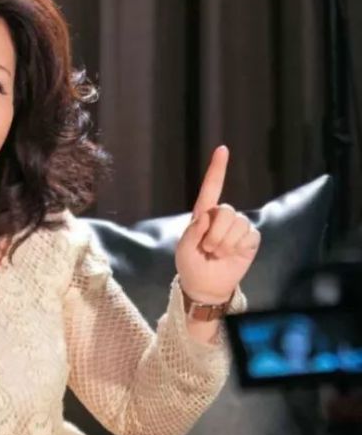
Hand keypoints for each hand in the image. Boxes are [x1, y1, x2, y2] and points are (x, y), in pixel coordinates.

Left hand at [175, 145, 260, 302]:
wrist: (206, 285)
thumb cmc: (191, 264)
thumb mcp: (183, 249)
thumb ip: (192, 232)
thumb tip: (206, 216)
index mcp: (203, 214)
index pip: (211, 188)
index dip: (217, 169)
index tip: (222, 149)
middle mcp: (222, 216)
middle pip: (225, 211)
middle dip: (214, 234)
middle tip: (207, 249)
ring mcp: (237, 226)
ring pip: (237, 223)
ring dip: (224, 243)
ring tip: (217, 253)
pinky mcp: (250, 238)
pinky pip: (248, 235)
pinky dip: (236, 247)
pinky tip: (231, 254)